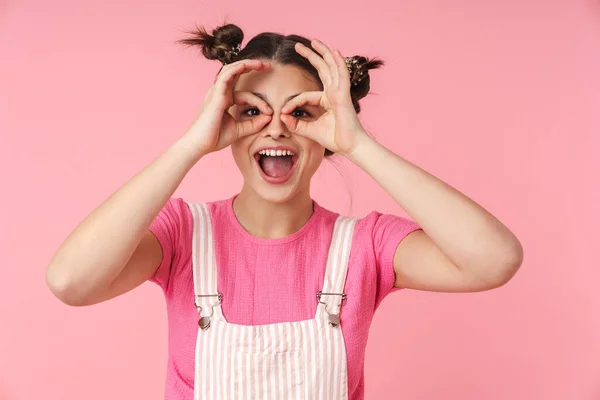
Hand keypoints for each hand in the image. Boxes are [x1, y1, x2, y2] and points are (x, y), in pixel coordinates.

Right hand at [185, 60, 272, 155]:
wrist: (200, 145)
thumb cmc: (215, 138)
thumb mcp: (240, 130)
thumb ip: (254, 123)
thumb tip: (269, 116)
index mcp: (224, 100)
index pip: (245, 94)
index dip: (260, 102)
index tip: (270, 113)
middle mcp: (219, 93)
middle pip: (236, 73)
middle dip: (251, 67)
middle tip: (268, 65)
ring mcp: (216, 92)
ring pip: (231, 70)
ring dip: (247, 64)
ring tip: (261, 64)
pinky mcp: (216, 95)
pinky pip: (226, 76)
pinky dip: (236, 69)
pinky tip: (247, 65)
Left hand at [280, 39, 368, 155]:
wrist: (351, 147)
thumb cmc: (335, 139)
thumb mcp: (310, 130)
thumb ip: (297, 124)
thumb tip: (282, 117)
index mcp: (327, 100)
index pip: (306, 95)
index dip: (293, 103)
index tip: (283, 112)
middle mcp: (334, 93)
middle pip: (322, 69)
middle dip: (311, 56)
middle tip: (298, 45)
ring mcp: (340, 93)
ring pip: (331, 67)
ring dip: (323, 53)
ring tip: (314, 41)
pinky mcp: (344, 96)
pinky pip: (342, 76)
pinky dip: (339, 64)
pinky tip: (335, 52)